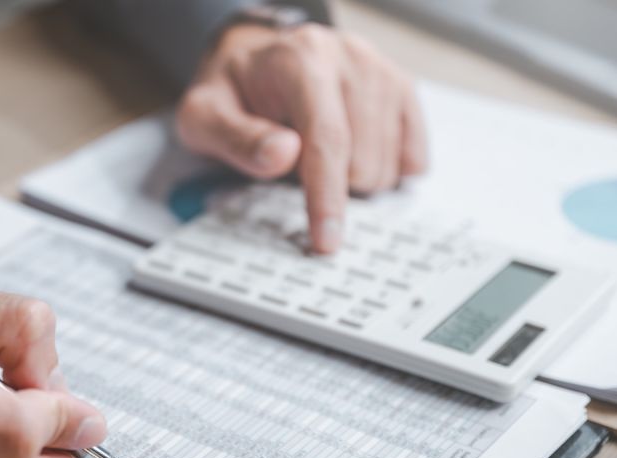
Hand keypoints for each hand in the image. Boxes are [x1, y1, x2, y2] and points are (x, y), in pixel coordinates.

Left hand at [178, 23, 428, 252]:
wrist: (255, 60)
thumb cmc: (231, 93)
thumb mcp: (204, 117)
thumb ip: (236, 139)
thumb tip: (282, 155)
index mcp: (300, 60)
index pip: (326, 140)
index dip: (328, 197)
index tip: (326, 241)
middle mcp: (349, 57)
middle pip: (362, 160)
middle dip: (329, 186)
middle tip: (293, 170)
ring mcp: (380, 71)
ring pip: (388, 165)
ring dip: (352, 180)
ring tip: (316, 157)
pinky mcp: (400, 88)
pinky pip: (412, 154)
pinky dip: (385, 171)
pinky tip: (353, 159)